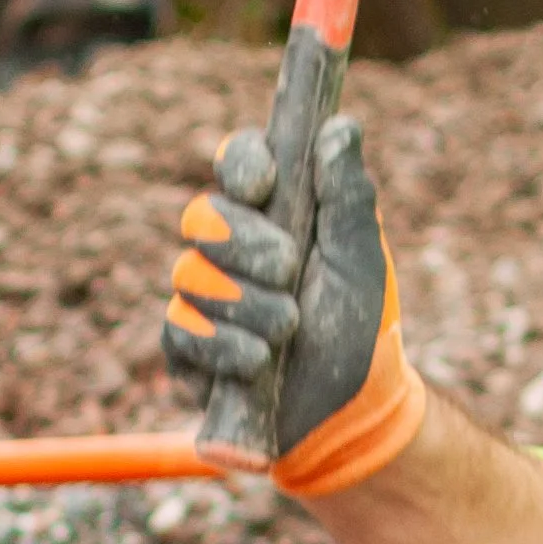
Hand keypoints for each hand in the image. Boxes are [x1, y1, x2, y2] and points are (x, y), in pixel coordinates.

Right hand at [161, 113, 425, 497]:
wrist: (351, 415)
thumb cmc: (361, 330)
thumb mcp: (363, 262)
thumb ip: (348, 198)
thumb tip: (340, 128)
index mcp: (273, 213)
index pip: (237, 162)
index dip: (241, 163)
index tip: (264, 184)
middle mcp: (230, 249)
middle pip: (203, 215)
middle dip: (245, 242)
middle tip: (288, 268)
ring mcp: (202, 298)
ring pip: (190, 275)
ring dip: (246, 302)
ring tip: (290, 328)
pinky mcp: (186, 350)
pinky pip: (180, 332)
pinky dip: (223, 346)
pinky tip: (258, 362)